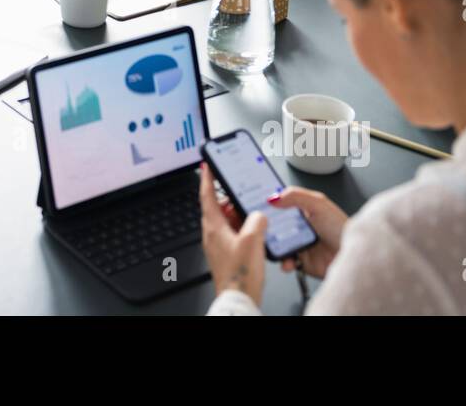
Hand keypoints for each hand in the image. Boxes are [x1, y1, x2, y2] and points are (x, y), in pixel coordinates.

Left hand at [199, 164, 267, 302]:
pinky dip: (241, 228)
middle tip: (240, 191)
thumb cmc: (239, 275)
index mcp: (213, 226)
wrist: (238, 299)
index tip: (206, 165)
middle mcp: (212, 234)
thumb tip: (259, 214)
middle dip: (229, 198)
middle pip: (217, 207)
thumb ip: (256, 220)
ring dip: (237, 214)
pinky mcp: (225, 254)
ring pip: (226, 220)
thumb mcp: (253, 240)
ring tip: (252, 213)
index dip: (207, 178)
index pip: (206, 195)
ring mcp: (218, 245)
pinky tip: (255, 232)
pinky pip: (232, 233)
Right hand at [267, 186, 347, 278]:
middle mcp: (299, 227)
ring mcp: (299, 244)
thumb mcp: (319, 204)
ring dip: (273, 246)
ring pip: (277, 244)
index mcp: (302, 210)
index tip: (255, 203)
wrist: (352, 255)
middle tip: (261, 227)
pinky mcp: (301, 261)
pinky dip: (284, 262)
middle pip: (275, 224)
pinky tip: (288, 260)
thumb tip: (274, 197)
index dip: (268, 204)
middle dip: (267, 227)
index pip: (280, 204)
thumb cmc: (341, 228)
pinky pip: (286, 261)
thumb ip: (296, 196)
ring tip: (273, 245)